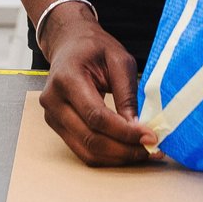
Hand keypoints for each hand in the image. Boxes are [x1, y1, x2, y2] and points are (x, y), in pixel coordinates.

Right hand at [38, 4, 153, 167]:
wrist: (69, 44)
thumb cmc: (94, 48)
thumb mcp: (119, 60)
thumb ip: (127, 94)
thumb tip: (137, 128)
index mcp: (67, 78)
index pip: (96, 115)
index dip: (124, 132)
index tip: (149, 136)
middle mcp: (53, 100)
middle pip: (90, 138)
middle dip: (124, 149)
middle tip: (150, 150)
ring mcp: (52, 116)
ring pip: (86, 151)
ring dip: (117, 157)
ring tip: (141, 153)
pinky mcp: (57, 126)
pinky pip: (82, 150)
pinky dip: (106, 155)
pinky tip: (125, 150)